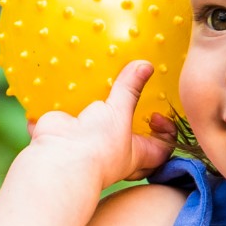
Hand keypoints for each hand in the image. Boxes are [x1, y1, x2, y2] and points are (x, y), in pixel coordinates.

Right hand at [25, 60, 177, 183]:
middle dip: (132, 123)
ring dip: (98, 111)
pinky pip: (68, 120)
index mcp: (136, 153)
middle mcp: (113, 150)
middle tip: (133, 100)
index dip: (166, 132)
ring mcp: (88, 143)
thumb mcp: (120, 113)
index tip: (156, 114)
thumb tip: (146, 66)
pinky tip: (68, 90)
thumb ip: (131, 89)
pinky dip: (65, 108)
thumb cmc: (99, 147)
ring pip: (98, 127)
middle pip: (131, 140)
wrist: (59, 159)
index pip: (161, 148)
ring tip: (102, 88)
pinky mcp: (65, 134)